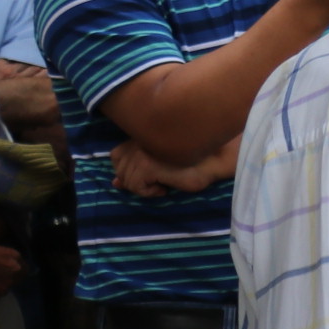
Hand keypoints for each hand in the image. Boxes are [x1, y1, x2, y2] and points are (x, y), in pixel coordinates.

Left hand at [113, 137, 238, 195]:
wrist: (213, 162)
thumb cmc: (192, 164)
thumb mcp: (159, 167)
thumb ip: (135, 170)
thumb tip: (115, 183)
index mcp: (140, 136)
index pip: (115, 155)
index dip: (126, 170)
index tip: (148, 176)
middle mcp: (137, 141)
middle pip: (119, 170)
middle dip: (136, 181)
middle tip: (158, 181)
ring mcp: (140, 152)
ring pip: (127, 181)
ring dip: (144, 188)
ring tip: (163, 183)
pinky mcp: (146, 165)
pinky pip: (136, 187)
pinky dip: (150, 192)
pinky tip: (165, 188)